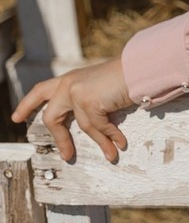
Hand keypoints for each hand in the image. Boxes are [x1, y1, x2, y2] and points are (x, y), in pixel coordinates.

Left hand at [12, 56, 133, 163]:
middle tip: (66, 155)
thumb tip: (93, 125)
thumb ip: (91, 99)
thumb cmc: (125, 76)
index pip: (41, 91)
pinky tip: (120, 143)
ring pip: (83, 127)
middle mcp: (68, 84)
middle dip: (60, 138)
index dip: (27, 105)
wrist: (138, 68)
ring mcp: (76, 92)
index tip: (16, 118)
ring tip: (110, 154)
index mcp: (70, 78)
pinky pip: (99, 127)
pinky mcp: (87, 101)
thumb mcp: (100, 86)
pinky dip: (111, 137)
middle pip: (52, 115)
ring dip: (100, 143)